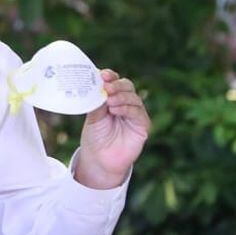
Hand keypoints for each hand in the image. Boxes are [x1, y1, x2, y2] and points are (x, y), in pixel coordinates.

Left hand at [75, 69, 150, 188]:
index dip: (110, 76)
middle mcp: (125, 103)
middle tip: (106, 88)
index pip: (115, 81)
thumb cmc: (96, 136)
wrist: (99, 159)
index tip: (102, 74)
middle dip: (117, 85)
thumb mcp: (93, 116)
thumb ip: (97, 102)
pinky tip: (116, 110)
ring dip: (121, 97)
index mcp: (112, 97)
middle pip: (127, 86)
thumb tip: (98, 87)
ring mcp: (135, 114)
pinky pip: (138, 112)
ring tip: (109, 102)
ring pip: (133, 98)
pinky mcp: (142, 125)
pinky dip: (127, 109)